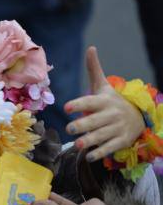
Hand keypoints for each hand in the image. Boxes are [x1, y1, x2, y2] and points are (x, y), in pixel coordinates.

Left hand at [64, 46, 144, 161]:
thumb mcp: (103, 86)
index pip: (90, 102)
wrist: (138, 116)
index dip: (79, 104)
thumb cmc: (111, 101)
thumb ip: (94, 69)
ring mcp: (117, 128)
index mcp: (104, 100)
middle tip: (69, 129)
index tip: (66, 107)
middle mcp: (111, 114)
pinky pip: (110, 147)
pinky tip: (89, 156)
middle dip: (82, 125)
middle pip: (95, 121)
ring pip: (101, 135)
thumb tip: (91, 48)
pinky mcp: (121, 141)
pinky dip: (100, 152)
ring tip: (77, 145)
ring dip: (89, 141)